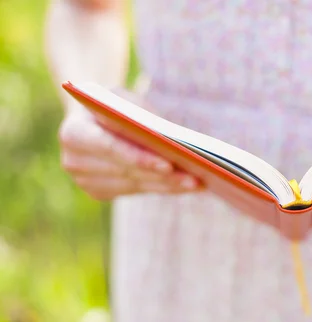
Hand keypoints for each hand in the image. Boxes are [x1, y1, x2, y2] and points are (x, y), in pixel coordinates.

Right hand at [58, 92, 201, 200]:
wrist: (94, 117)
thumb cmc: (115, 104)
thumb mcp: (124, 98)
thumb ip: (139, 115)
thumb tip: (168, 141)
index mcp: (74, 132)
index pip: (110, 148)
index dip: (139, 158)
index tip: (168, 164)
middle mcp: (73, 161)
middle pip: (127, 172)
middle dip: (163, 176)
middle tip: (194, 177)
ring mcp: (84, 181)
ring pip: (136, 186)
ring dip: (169, 186)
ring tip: (197, 183)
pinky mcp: (99, 192)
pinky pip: (137, 191)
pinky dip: (163, 188)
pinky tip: (186, 186)